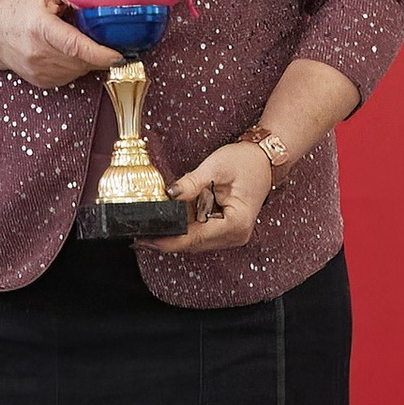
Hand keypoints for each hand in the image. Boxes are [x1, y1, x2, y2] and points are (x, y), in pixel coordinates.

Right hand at [0, 0, 120, 88]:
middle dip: (99, 52)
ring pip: (80, 70)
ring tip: (82, 40)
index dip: (100, 53)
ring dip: (89, 58)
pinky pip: (72, 76)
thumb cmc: (20, 9)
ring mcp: (40, 71)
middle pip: (82, 60)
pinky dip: (78, 65)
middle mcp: (38, 53)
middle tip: (106, 38)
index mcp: (39, 28)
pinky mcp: (43, 82)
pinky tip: (70, 52)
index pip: (75, 46)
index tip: (118, 54)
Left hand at [150, 141, 272, 254]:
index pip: (194, 239)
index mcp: (235, 223)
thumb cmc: (245, 162)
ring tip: (150, 225)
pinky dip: (184, 228)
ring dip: (174, 233)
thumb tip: (168, 195)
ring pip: (194, 241)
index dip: (167, 241)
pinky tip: (169, 221)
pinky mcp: (225, 230)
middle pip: (192, 244)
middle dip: (166, 238)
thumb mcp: (215, 167)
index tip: (144, 240)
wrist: (264, 160)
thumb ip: (190, 184)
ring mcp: (231, 235)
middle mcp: (235, 235)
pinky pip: (200, 234)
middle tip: (139, 233)